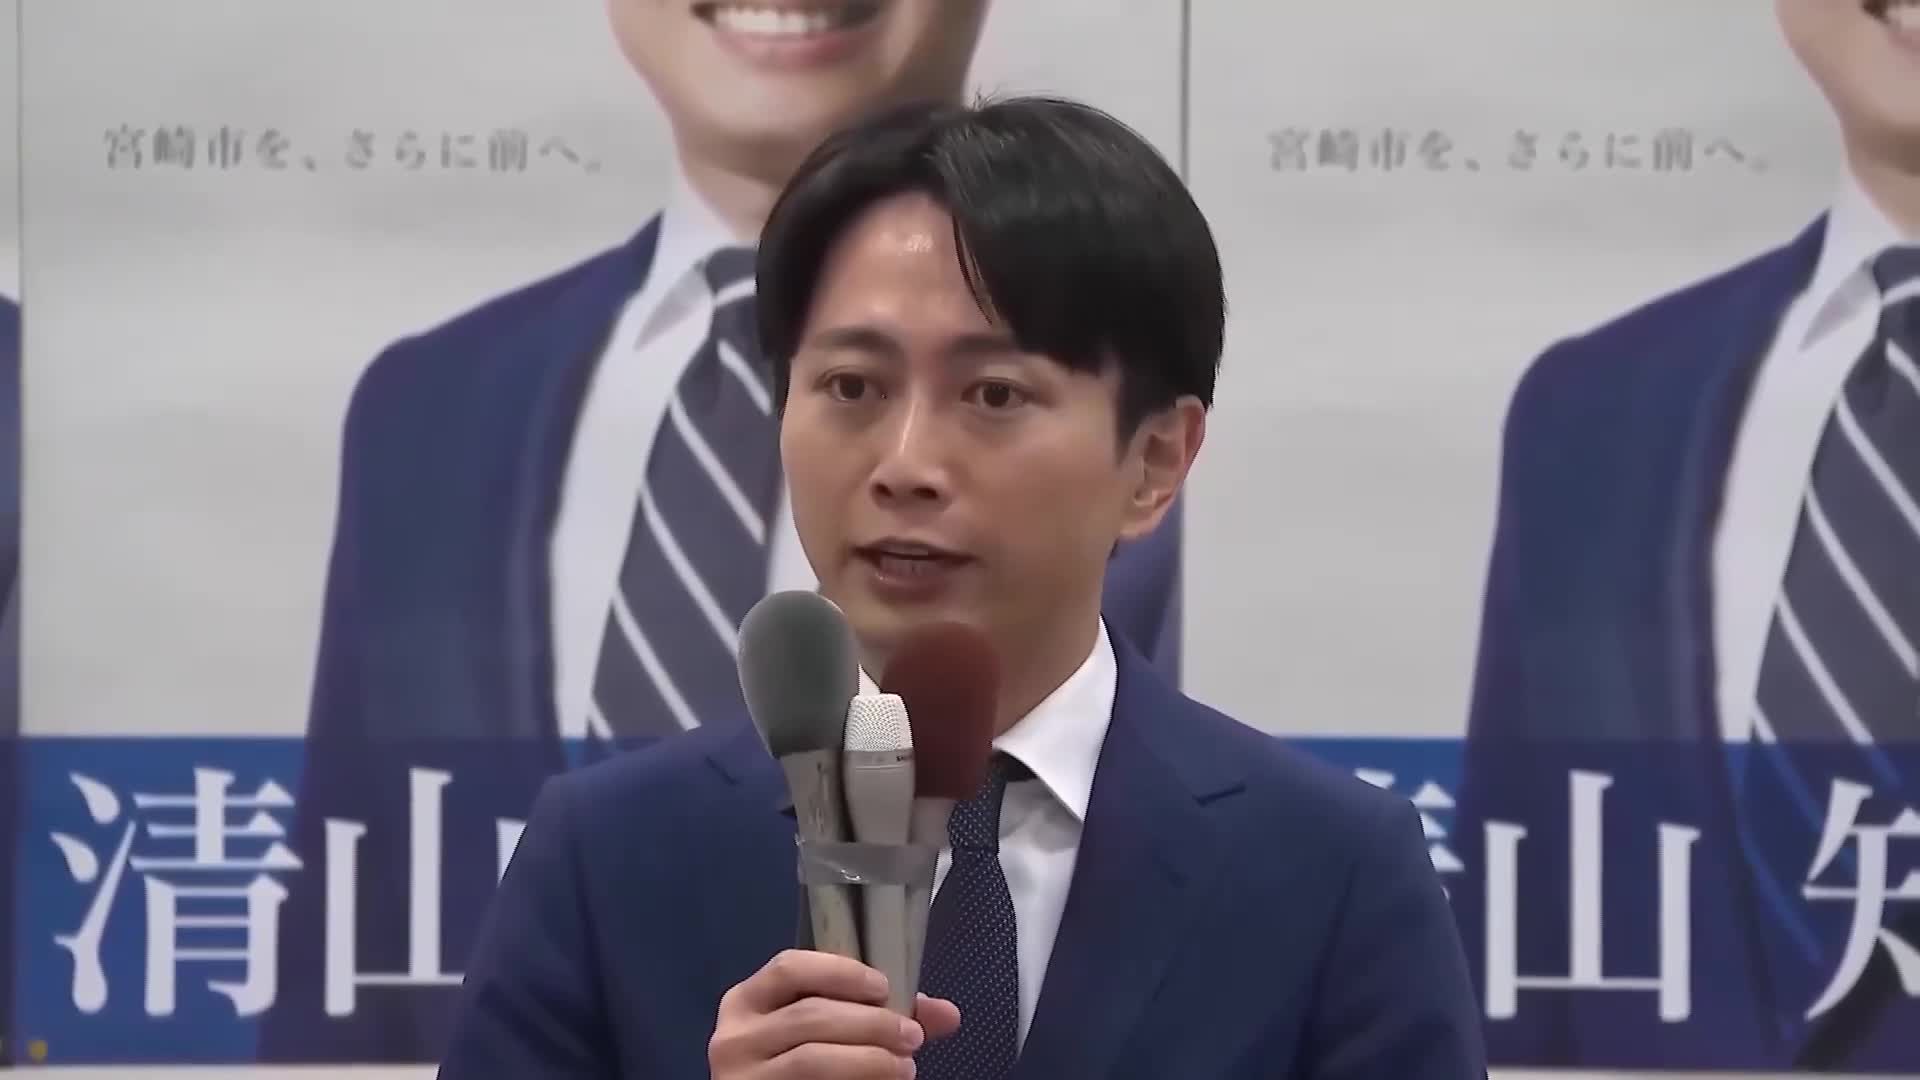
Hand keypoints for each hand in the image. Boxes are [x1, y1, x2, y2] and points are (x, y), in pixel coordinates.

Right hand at [709, 949, 960, 1077]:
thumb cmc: (800, 1062)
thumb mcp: (828, 1030)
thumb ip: (881, 1015)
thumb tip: (948, 1014)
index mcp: (748, 1001)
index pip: (789, 968)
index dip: (839, 972)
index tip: (884, 987)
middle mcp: (734, 1036)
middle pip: (810, 1016)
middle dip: (870, 1023)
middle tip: (912, 1037)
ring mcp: (741, 1076)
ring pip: (812, 1059)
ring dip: (869, 1060)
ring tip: (905, 1068)